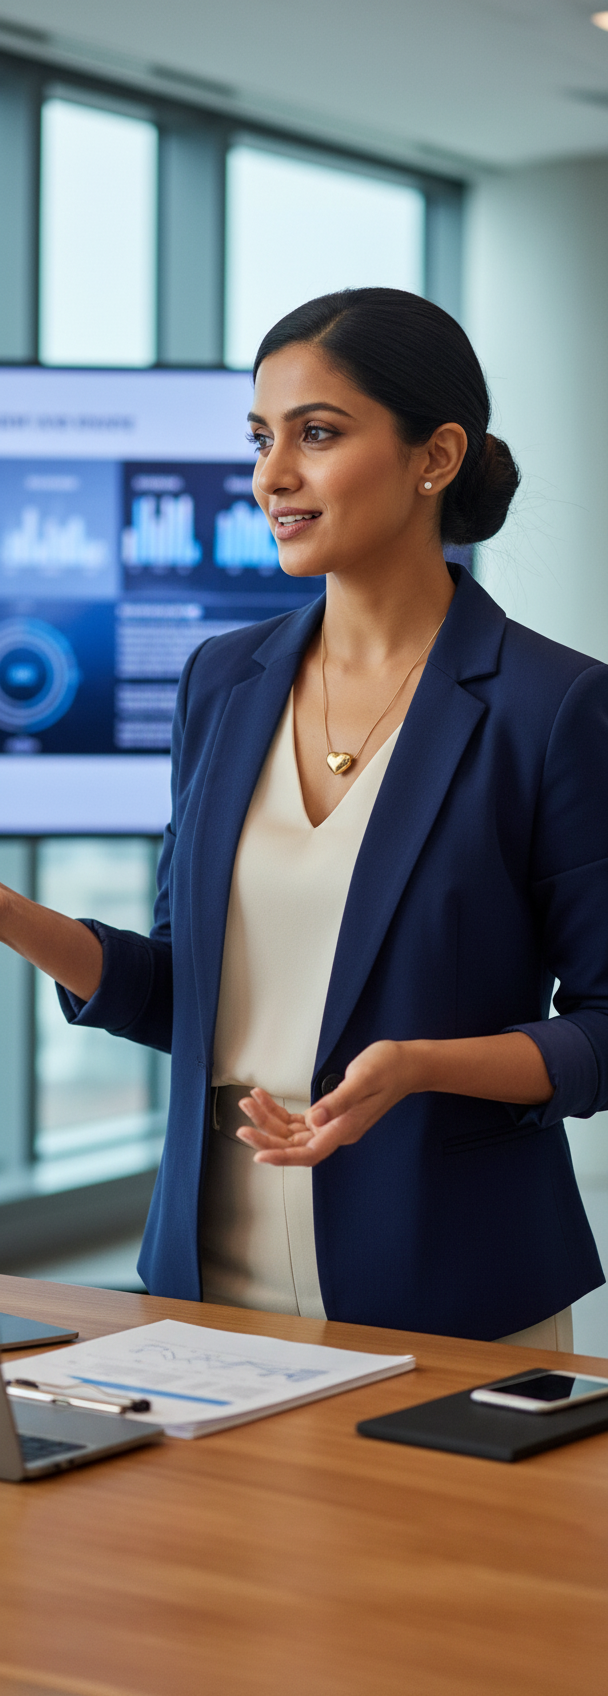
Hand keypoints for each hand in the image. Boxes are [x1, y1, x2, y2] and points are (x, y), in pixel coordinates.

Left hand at [236, 1040, 414, 1166]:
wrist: (406, 1064)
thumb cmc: (388, 1069)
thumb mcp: (362, 1079)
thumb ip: (338, 1101)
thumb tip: (314, 1119)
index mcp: (345, 1129)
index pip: (308, 1153)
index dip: (283, 1157)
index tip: (259, 1155)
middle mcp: (337, 1131)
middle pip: (295, 1145)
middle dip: (267, 1136)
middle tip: (243, 1127)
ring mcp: (333, 1123)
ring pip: (293, 1132)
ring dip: (269, 1120)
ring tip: (249, 1103)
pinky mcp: (330, 1113)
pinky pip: (300, 1119)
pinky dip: (280, 1110)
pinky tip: (266, 1098)